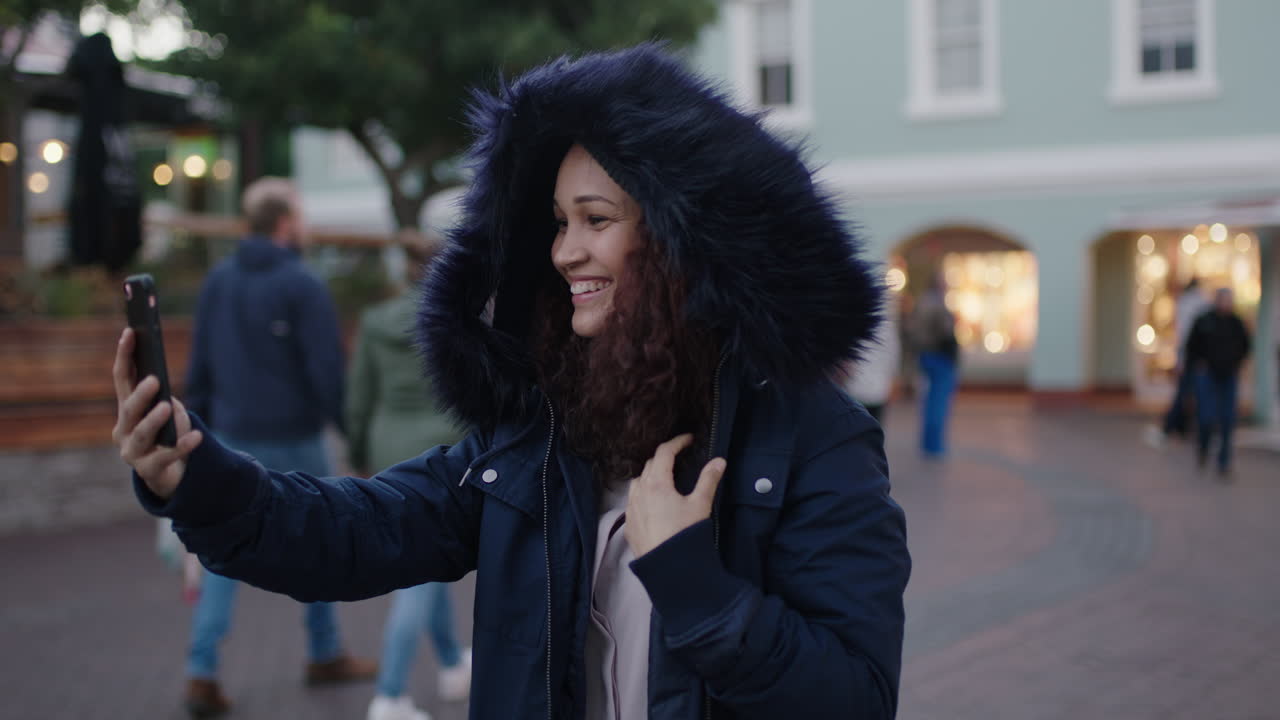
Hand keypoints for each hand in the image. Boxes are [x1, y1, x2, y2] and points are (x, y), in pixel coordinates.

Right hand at [112, 328, 202, 499]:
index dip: (125, 355)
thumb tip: (160, 378)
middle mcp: (122, 430)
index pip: (122, 378)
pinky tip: (196, 436)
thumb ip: (161, 395)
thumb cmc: (166, 434)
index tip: (131, 331)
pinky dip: (182, 445)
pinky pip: (167, 456)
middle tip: (154, 380)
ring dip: (154, 419)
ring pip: (142, 434)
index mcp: (126, 409)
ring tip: (167, 406)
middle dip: (141, 394)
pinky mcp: (148, 470)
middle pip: (129, 408)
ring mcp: (132, 452)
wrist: (169, 474)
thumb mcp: (165, 412)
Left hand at [624, 434, 726, 557]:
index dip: (677, 442)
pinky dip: (642, 495)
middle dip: (664, 458)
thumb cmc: (684, 534)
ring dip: (650, 475)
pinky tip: (652, 504)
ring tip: (664, 479)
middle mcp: (639, 492)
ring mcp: (631, 509)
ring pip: (637, 483)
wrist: (667, 569)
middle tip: (679, 458)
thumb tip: (719, 461)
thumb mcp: (700, 505)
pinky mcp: (629, 525)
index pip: (664, 453)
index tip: (689, 439)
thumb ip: (709, 480)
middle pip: (649, 465)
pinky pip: (633, 502)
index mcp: (656, 483)